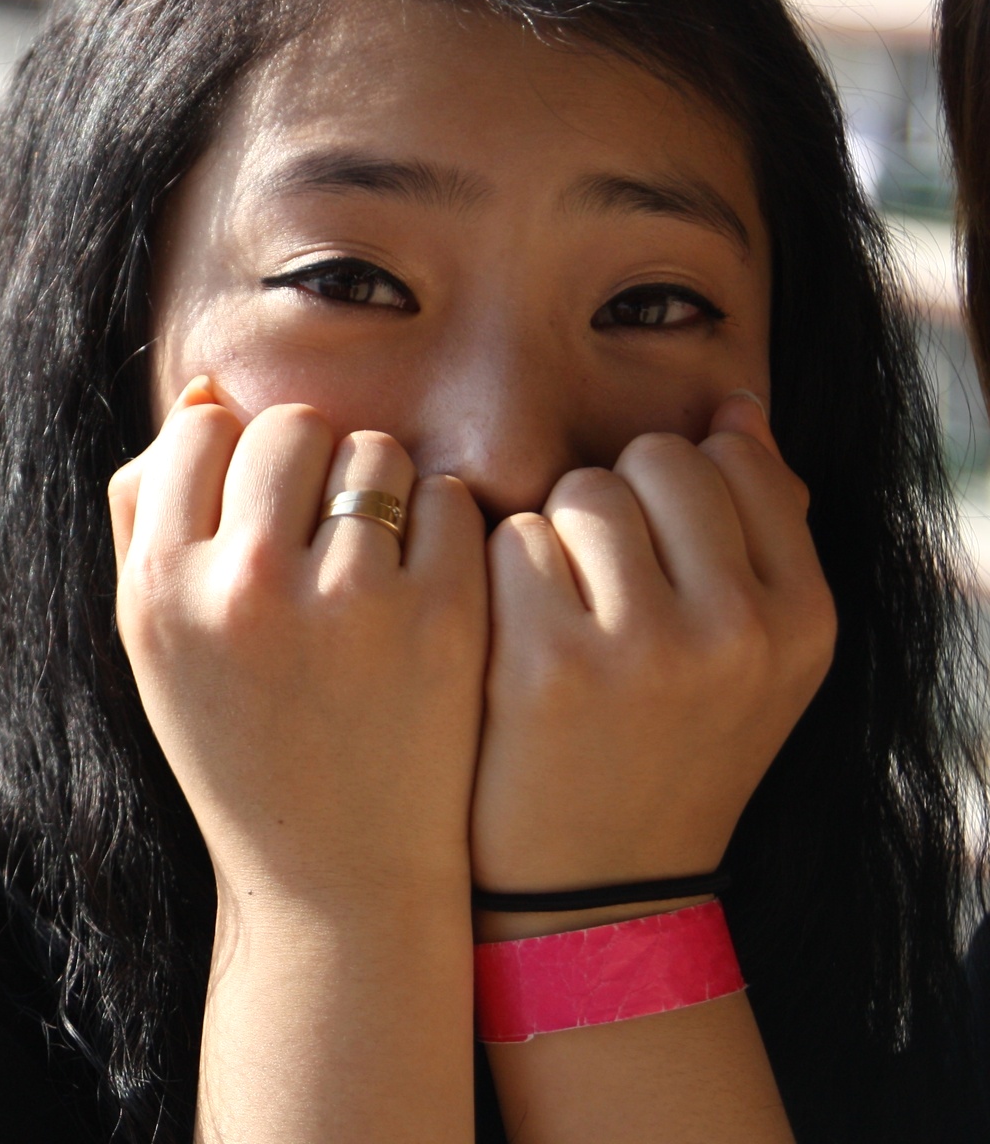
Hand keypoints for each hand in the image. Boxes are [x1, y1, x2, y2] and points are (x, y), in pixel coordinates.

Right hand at [109, 380, 488, 914]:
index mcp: (161, 588)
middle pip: (292, 427)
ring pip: (376, 453)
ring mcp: (348, 602)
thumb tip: (210, 391)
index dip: (236, 454)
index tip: (256, 507)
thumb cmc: (237, 739)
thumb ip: (150, 512)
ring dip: (382, 491)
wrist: (335, 875)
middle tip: (323, 532)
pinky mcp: (443, 619)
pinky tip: (429, 590)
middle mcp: (246, 587)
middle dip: (313, 463)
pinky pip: (451, 501)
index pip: (202, 431)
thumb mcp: (153, 640)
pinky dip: (447, 532)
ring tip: (374, 565)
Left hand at [470, 395, 836, 899]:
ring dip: (552, 536)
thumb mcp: (751, 660)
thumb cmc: (660, 749)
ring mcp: (648, 647)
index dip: (672, 492)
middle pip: (654, 461)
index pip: (734, 460)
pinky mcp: (550, 663)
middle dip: (612, 504)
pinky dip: (495, 576)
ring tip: (558, 619)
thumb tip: (735, 410)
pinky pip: (511, 538)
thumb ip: (756, 534)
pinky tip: (508, 642)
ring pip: (578, 491)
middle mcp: (740, 630)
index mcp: (805, 621)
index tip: (653, 559)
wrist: (592, 890)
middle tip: (597, 591)